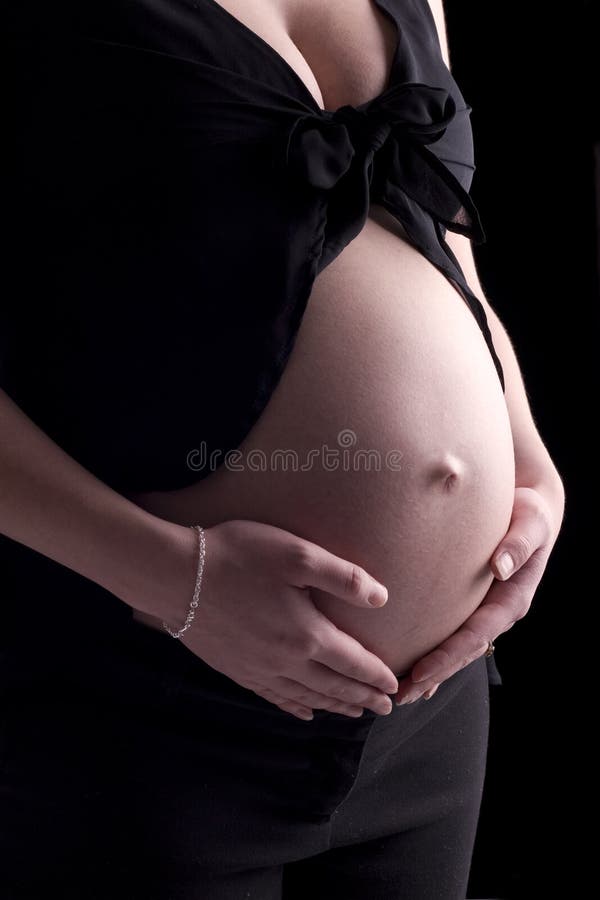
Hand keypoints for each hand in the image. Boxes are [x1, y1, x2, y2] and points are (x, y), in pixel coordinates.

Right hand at [147, 519, 398, 719]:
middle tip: (384, 710)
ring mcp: (258, 669)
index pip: (352, 663)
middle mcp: (286, 661)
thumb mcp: (297, 554)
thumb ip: (343, 577)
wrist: (175, 575)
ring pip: (306, 697)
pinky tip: (303, 712)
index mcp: (307, 634)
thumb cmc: (238, 556)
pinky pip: (273, 697)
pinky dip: (294, 708)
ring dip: (334, 706)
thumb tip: (381, 599)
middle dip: (362, 699)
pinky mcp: (235, 669)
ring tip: (353, 714)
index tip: (396, 688)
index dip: (377, 677)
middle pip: (333, 687)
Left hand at [393, 480, 564, 703]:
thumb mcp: (533, 523)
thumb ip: (519, 544)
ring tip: (396, 693)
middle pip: (461, 652)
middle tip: (399, 696)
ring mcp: (484, 612)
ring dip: (428, 673)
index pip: (475, 635)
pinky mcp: (471, 605)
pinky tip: (410, 674)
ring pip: (454, 649)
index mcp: (512, 600)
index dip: (448, 656)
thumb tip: (500, 567)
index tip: (420, 672)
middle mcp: (497, 613)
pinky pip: (449, 633)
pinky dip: (431, 655)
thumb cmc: (531, 514)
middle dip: (432, 675)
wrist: (532, 510)